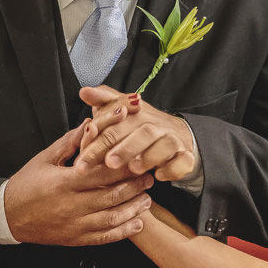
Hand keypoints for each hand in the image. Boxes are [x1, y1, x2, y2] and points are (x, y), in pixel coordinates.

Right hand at [4, 122, 153, 245]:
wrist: (8, 215)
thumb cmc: (26, 184)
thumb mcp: (45, 158)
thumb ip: (71, 142)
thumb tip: (92, 123)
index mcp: (63, 182)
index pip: (101, 173)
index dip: (123, 167)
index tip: (139, 159)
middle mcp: (70, 206)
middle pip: (111, 196)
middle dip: (134, 186)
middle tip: (150, 177)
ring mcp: (74, 225)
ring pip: (111, 218)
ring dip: (133, 209)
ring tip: (147, 199)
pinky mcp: (75, 239)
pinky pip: (104, 237)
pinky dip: (123, 232)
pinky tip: (136, 223)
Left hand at [76, 86, 198, 182]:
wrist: (177, 136)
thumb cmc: (141, 127)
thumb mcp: (121, 113)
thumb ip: (103, 103)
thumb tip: (84, 92)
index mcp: (138, 114)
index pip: (116, 126)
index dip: (99, 142)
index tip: (82, 160)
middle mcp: (157, 126)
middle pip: (142, 133)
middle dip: (125, 148)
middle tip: (109, 162)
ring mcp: (173, 140)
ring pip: (165, 145)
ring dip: (150, 156)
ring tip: (134, 168)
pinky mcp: (185, 156)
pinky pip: (183, 161)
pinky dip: (172, 168)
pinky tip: (159, 175)